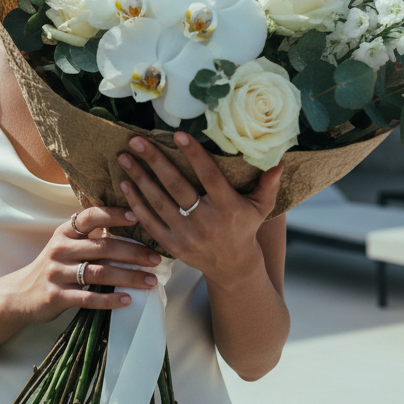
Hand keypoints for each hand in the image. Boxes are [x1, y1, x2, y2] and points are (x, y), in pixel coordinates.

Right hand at [9, 206, 162, 323]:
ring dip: (128, 277)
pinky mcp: (57, 296)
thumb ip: (89, 236)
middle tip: (156, 259)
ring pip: (100, 273)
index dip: (114, 214)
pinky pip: (88, 298)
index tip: (138, 215)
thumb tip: (130, 225)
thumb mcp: (66, 245)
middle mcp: (60, 249)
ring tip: (150, 281)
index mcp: (65, 232)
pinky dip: (109, 300)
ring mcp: (57, 273)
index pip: (91, 217)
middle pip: (103, 247)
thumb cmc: (54, 266)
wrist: (20, 294)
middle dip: (133, 252)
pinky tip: (127, 300)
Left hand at [117, 132, 282, 286]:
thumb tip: (279, 159)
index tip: (178, 135)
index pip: (209, 176)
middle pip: (177, 186)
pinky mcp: (173, 246)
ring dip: (139, 178)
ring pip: (159, 202)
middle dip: (155, 161)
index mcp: (228, 207)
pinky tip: (126, 185)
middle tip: (137, 140)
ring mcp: (187, 235)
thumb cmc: (245, 228)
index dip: (194, 155)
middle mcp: (207, 221)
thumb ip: (268, 184)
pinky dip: (136, 204)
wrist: (233, 268)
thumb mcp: (261, 207)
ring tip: (125, 157)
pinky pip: (150, 222)